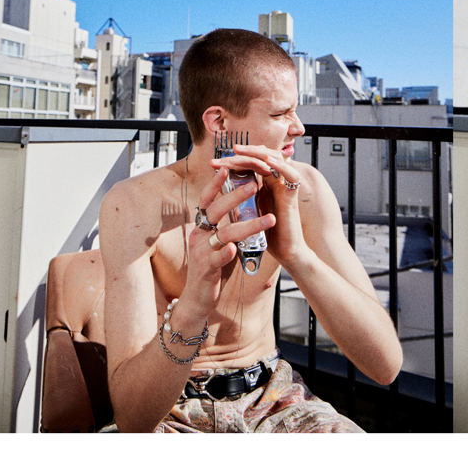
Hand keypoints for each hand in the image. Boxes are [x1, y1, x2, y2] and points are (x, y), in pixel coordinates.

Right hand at [188, 166, 275, 308]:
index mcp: (202, 228)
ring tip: (269, 219)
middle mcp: (199, 236)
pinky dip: (225, 253)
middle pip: (215, 211)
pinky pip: (216, 259)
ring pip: (224, 235)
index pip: (207, 201)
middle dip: (234, 197)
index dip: (215, 184)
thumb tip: (244, 205)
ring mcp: (201, 253)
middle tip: (253, 185)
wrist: (198, 299)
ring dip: (247, 226)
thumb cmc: (212, 267)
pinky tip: (234, 249)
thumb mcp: (218, 243)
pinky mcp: (206, 270)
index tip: (226, 168)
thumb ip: (227, 226)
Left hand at [211, 144, 307, 265]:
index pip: (251, 163)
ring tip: (239, 151)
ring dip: (256, 153)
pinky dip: (280, 166)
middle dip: (241, 153)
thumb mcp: (250, 213)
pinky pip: (291, 175)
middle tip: (222, 156)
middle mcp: (275, 182)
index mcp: (264, 185)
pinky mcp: (293, 196)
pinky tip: (267, 162)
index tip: (214, 163)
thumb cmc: (269, 235)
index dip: (234, 160)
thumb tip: (222, 192)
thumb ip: (242, 200)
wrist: (286, 252)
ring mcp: (285, 187)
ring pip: (275, 159)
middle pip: (261, 156)